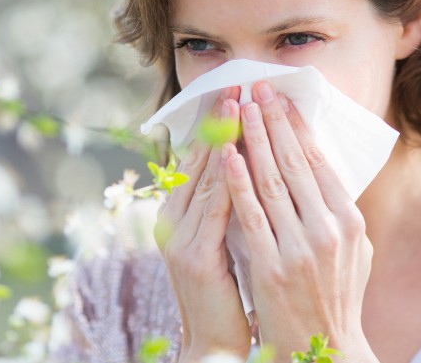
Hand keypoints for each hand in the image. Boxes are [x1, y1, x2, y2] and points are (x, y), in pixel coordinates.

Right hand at [154, 87, 251, 360]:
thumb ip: (227, 204)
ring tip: (239, 104)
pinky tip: (237, 155)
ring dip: (223, 138)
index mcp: (180, 215)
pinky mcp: (196, 257)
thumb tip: (248, 162)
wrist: (213, 343)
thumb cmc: (226, 291)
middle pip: (198, 160)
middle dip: (219, 120)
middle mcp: (173, 220)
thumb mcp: (223, 239)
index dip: (216, 123)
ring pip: (206, 177)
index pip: (200, 159)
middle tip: (237, 83)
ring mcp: (180, 238)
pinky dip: (226, 180)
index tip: (235, 90)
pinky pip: (214, 209)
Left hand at [224, 81, 376, 360]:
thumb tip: (323, 171)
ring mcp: (300, 248)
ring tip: (239, 109)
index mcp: (350, 222)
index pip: (320, 163)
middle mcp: (328, 230)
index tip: (282, 101)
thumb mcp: (353, 252)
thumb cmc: (336, 297)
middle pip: (296, 163)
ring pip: (271, 181)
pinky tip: (226, 154)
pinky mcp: (271, 266)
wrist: (325, 347)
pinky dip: (237, 181)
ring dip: (252, 140)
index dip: (299, 128)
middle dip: (273, 122)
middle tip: (258, 89)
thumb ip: (338, 212)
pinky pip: (250, 214)